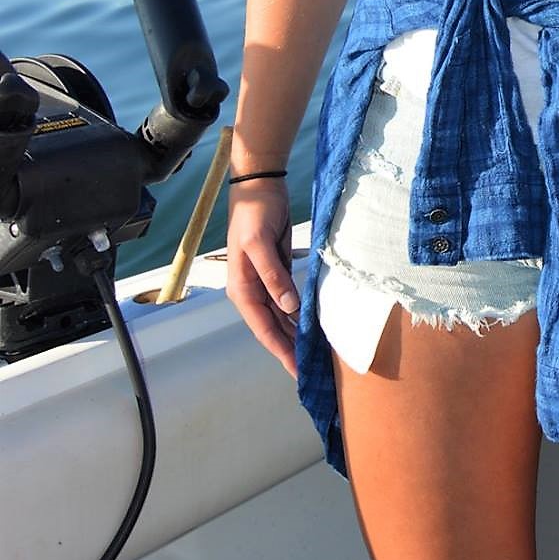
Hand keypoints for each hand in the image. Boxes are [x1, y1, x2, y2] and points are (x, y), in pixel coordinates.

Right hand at [226, 179, 300, 376]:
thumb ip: (273, 276)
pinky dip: (298, 316)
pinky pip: (289, 302)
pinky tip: (311, 326)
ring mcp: (265, 283)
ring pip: (281, 318)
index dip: (281, 351)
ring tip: (314, 355)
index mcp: (242, 289)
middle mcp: (252, 291)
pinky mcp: (278, 272)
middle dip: (290, 350)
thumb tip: (288, 308)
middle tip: (312, 372)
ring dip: (295, 336)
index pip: (264, 329)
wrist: (259, 187)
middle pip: (273, 329)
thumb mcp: (260, 243)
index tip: (297, 371)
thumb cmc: (255, 213)